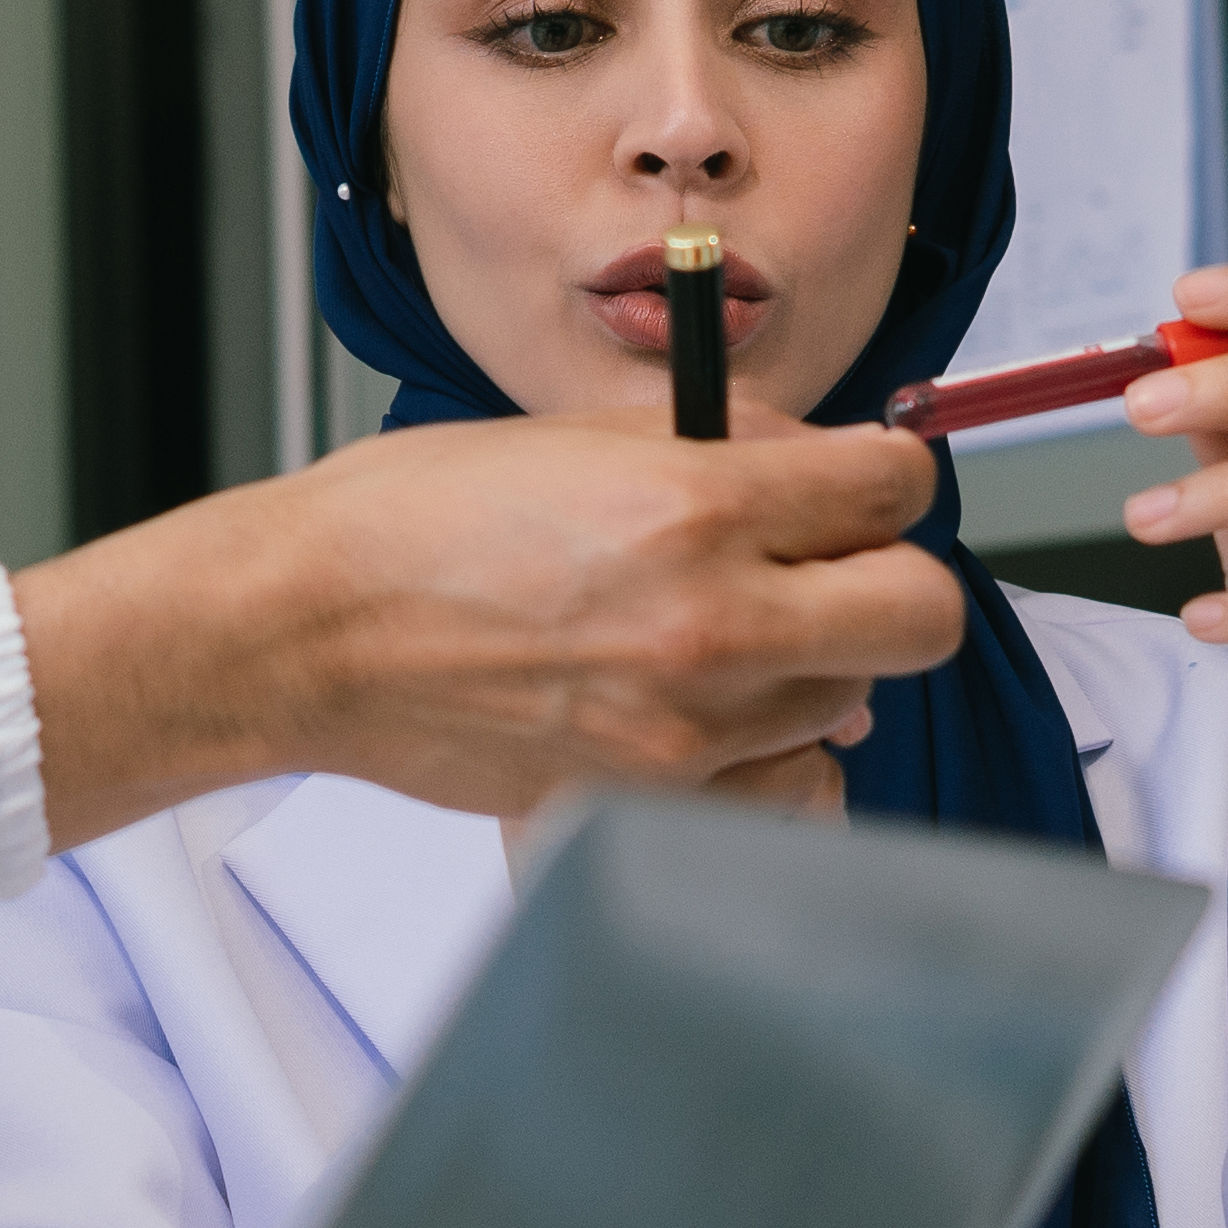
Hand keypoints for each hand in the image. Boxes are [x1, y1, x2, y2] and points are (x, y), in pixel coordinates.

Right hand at [9, 416, 963, 841]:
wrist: (307, 632)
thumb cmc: (414, 521)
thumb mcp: (577, 429)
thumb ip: (719, 440)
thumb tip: (817, 456)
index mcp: (695, 504)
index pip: (894, 486)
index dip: (887, 474)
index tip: (860, 481)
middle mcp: (710, 622)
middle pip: (920, 614)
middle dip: (891, 575)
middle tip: (831, 563)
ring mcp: (684, 729)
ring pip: (853, 700)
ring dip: (816, 661)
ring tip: (728, 634)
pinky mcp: (647, 798)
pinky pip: (774, 781)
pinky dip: (761, 748)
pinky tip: (702, 710)